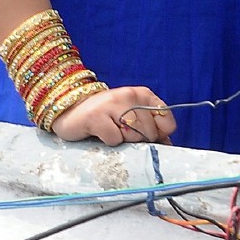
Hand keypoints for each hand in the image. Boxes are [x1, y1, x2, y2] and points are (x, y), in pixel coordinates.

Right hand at [51, 85, 175, 146]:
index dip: (160, 134)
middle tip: (122, 134)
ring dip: (124, 141)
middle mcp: (129, 95)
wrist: (71, 111)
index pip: (166, 120)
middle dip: (139, 140)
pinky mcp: (96, 116)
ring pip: (134, 135)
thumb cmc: (106, 117)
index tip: (147, 136)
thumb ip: (151, 128)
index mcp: (142, 94)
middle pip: (150, 132)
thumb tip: (168, 146)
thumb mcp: (132, 117)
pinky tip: (100, 133)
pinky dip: (108, 142)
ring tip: (111, 131)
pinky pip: (114, 140)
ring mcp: (112, 103)